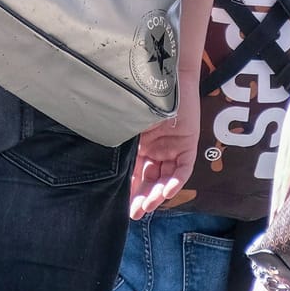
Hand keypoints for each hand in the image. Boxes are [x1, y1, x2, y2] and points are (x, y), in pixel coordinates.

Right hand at [130, 88, 198, 218]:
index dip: (129, 190)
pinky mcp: (188, 145)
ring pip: (166, 178)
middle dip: (143, 199)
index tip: (121, 206)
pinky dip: (175, 181)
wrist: (164, 76)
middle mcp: (157, 150)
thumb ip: (121, 142)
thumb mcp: (128, 124)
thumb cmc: (141, 96)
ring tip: (148, 206)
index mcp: (141, 147)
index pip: (135, 174)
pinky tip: (166, 191)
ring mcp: (173, 148)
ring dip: (158, 194)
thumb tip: (101, 164)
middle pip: (150, 180)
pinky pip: (183, 169)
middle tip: (135, 214)